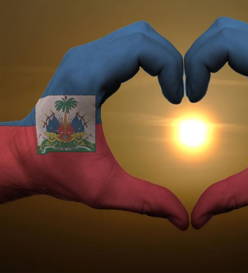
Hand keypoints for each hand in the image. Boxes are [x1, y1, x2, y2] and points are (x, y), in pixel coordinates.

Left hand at [0, 21, 187, 229]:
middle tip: (181, 90)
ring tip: (172, 87)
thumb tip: (182, 219)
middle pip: (143, 35)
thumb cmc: (55, 169)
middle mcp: (83, 59)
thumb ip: (147, 202)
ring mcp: (84, 58)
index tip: (179, 98)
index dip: (171, 67)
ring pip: (136, 36)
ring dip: (161, 57)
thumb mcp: (104, 190)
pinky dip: (148, 59)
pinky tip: (156, 83)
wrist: (23, 157)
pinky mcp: (88, 64)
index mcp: (86, 79)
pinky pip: (126, 47)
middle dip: (172, 58)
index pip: (141, 47)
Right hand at [185, 17, 247, 228]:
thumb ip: (231, 197)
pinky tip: (214, 79)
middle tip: (188, 89)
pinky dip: (219, 54)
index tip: (190, 97)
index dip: (194, 65)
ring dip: (205, 53)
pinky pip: (240, 40)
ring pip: (228, 30)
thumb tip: (197, 217)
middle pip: (221, 30)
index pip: (223, 43)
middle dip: (194, 56)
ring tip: (197, 84)